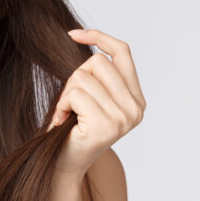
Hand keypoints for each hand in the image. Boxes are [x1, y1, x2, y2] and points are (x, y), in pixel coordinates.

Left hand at [48, 29, 145, 179]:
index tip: (74, 34)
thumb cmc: (74, 130)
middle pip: (98, 62)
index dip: (99, 37)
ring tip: (67, 113)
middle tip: (71, 102)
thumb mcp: (93, 98)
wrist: (64, 166)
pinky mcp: (106, 125)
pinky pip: (76, 93)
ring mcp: (123, 117)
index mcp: (137, 100)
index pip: (123, 52)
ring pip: (84, 76)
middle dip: (76, 77)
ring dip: (67, 93)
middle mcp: (136, 108)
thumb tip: (82, 34)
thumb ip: (99, 75)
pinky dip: (62, 104)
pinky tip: (63, 121)